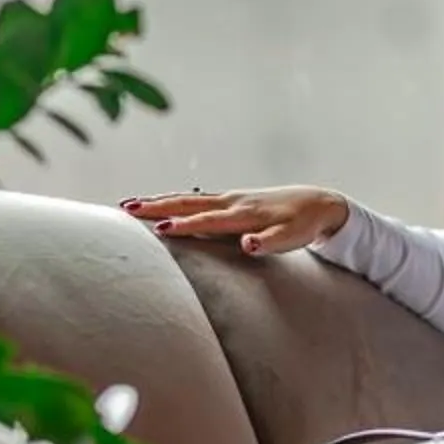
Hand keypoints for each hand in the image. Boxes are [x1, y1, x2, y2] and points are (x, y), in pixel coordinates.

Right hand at [121, 187, 348, 256]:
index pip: (207, 220)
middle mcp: (232, 202)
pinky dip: (175, 200)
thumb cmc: (303, 224)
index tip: (157, 229)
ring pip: (188, 198)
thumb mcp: (292, 238)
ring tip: (131, 204)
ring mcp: (230, 199)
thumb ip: (269, 242)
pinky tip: (162, 205)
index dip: (183, 225)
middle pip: (188, 202)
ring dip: (160, 201)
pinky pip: (196, 199)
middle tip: (126, 208)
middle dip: (157, 206)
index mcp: (244, 214)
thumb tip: (247, 246)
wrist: (317, 203)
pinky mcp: (231, 200)